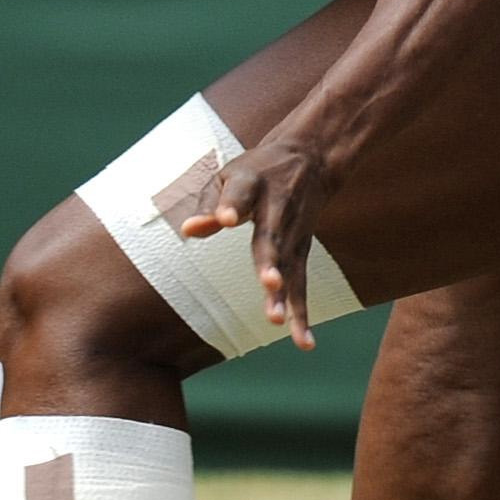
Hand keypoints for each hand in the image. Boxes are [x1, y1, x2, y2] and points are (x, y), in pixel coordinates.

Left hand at [178, 133, 336, 350]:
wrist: (311, 158)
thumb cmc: (257, 171)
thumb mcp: (230, 175)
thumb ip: (209, 203)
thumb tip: (187, 230)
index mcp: (252, 183)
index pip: (241, 195)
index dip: (232, 206)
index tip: (226, 218)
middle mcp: (277, 209)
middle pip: (271, 238)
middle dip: (270, 261)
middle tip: (269, 282)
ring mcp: (293, 233)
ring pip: (289, 266)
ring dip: (283, 294)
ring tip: (274, 319)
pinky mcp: (301, 251)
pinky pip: (301, 285)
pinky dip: (302, 313)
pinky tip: (303, 342)